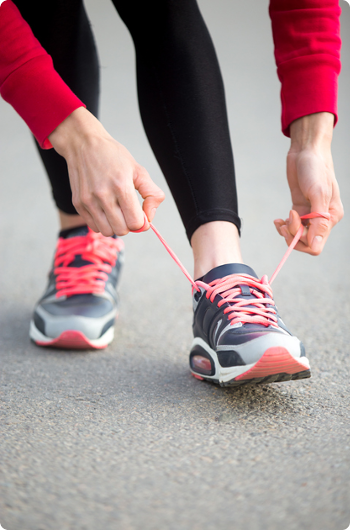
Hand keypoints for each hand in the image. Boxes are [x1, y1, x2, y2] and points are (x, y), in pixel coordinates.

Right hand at [48, 107, 164, 235]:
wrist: (83, 144)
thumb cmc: (113, 156)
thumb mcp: (139, 170)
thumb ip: (152, 195)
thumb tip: (149, 218)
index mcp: (121, 186)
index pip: (136, 222)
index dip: (141, 221)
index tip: (139, 212)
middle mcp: (103, 195)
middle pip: (122, 230)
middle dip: (129, 224)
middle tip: (128, 211)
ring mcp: (88, 201)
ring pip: (107, 232)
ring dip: (115, 226)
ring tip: (116, 211)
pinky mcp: (78, 204)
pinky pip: (94, 227)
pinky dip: (102, 223)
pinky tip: (104, 210)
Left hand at [274, 112, 342, 254]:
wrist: (306, 151)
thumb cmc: (315, 169)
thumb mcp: (318, 194)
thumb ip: (318, 220)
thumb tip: (316, 245)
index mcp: (331, 217)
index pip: (316, 244)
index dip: (302, 240)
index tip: (294, 223)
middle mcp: (322, 219)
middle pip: (305, 242)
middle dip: (292, 235)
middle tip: (285, 221)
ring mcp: (310, 214)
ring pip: (297, 235)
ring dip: (286, 231)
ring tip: (280, 220)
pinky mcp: (299, 209)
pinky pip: (291, 226)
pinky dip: (283, 226)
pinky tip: (278, 220)